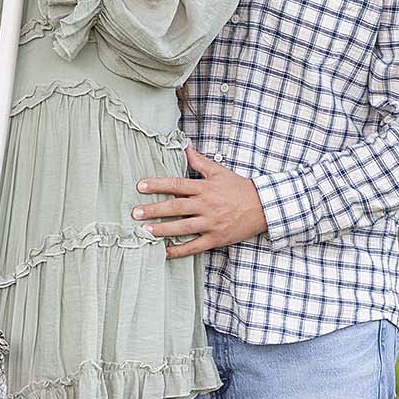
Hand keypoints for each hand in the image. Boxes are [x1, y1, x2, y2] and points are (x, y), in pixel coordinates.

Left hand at [134, 145, 267, 257]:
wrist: (263, 207)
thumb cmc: (239, 188)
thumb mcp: (219, 171)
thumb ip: (199, 161)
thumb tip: (184, 146)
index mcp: (205, 188)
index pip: (177, 185)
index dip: (157, 185)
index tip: (140, 186)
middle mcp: (206, 205)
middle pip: (176, 207)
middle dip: (154, 210)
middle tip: (135, 214)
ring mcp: (211, 223)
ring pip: (183, 227)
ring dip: (163, 230)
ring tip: (145, 232)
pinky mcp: (216, 238)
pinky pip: (194, 246)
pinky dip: (179, 250)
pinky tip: (165, 252)